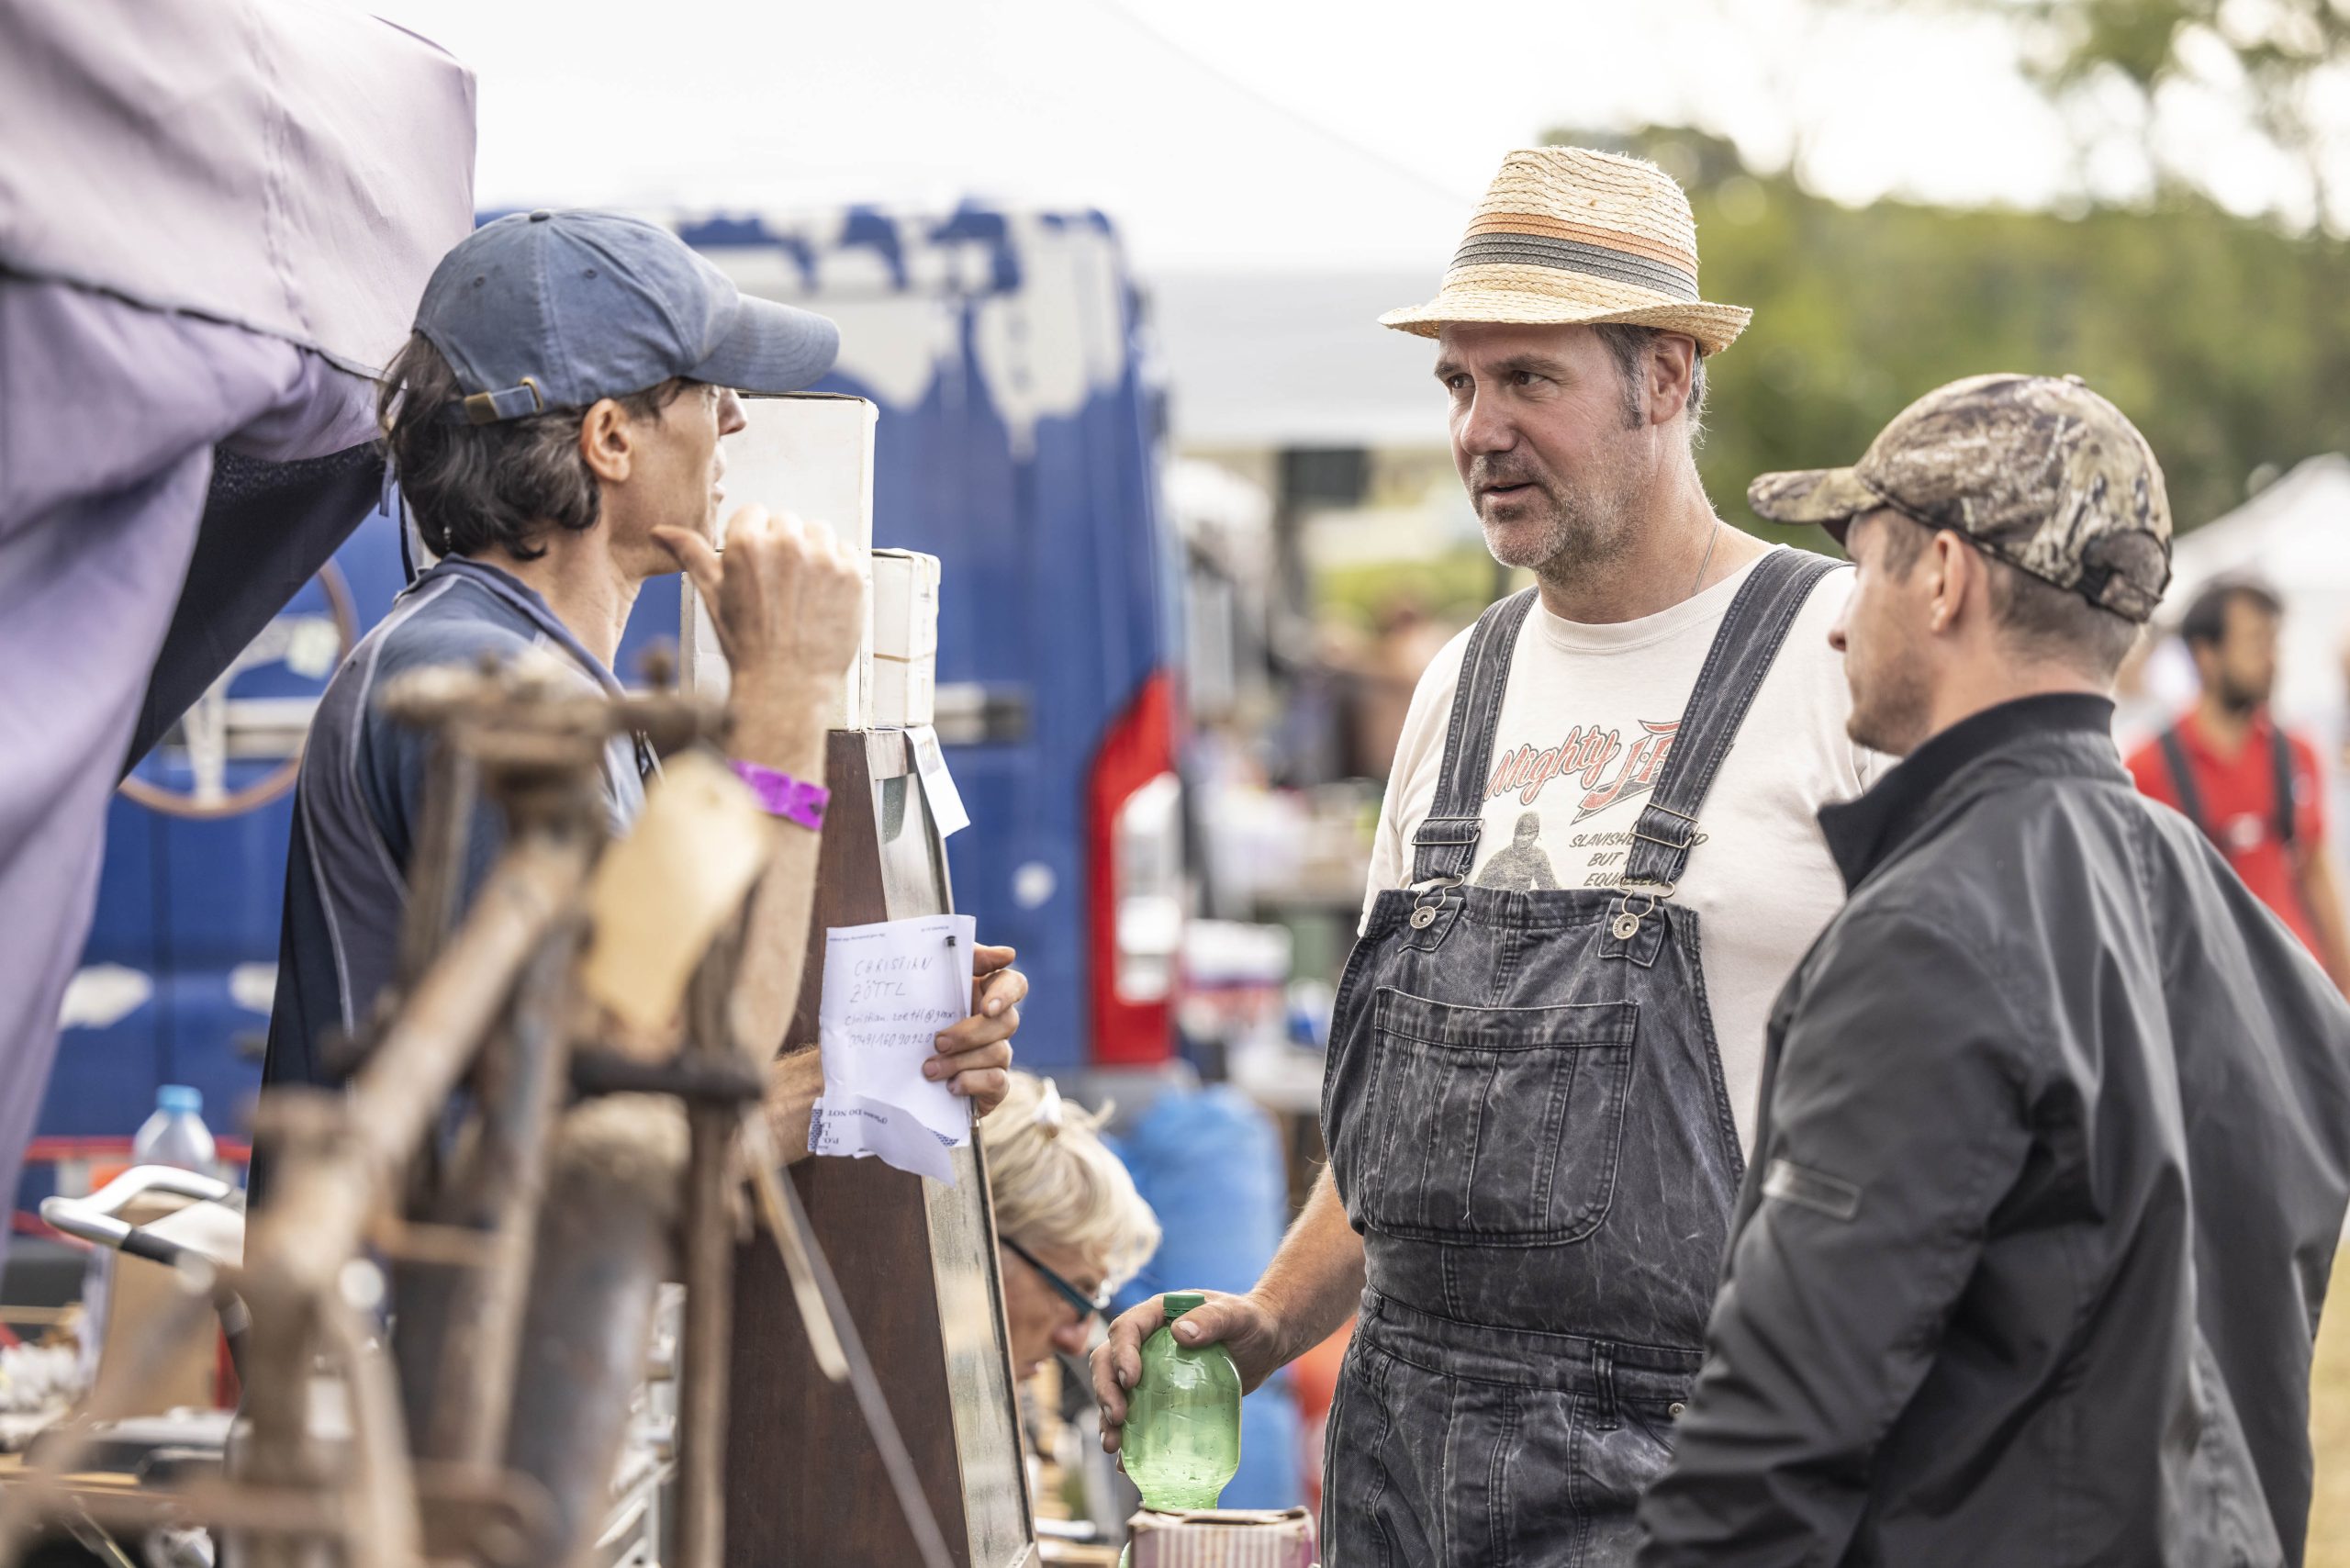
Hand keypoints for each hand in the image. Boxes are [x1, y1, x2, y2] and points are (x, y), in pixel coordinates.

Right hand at [655, 506, 863, 696]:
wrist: (786, 684)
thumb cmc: (746, 643)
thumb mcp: (712, 595)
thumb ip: (691, 554)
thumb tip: (662, 531)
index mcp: (747, 543)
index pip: (753, 514)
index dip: (753, 541)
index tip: (757, 568)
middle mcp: (787, 544)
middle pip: (786, 522)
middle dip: (782, 546)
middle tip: (778, 586)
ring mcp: (823, 558)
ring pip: (818, 532)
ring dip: (812, 552)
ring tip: (802, 590)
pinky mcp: (852, 574)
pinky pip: (847, 550)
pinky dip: (838, 567)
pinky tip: (823, 595)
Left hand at [925, 943, 1025, 1115]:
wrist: (897, 1067)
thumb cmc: (916, 1017)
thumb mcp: (930, 982)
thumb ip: (966, 960)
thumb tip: (1008, 954)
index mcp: (984, 993)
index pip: (1014, 984)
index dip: (1007, 994)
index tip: (987, 1007)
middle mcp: (997, 1023)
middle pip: (1008, 1022)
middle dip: (971, 1034)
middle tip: (939, 1042)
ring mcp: (997, 1055)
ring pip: (999, 1053)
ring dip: (961, 1062)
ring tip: (930, 1069)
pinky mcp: (993, 1086)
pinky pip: (998, 1083)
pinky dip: (973, 1083)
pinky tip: (950, 1086)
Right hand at [1091, 1289, 1288, 1452]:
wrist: (1264, 1344)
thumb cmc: (1251, 1323)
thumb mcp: (1236, 1317)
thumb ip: (1213, 1319)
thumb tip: (1181, 1333)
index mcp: (1157, 1315)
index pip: (1126, 1329)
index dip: (1121, 1354)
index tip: (1130, 1381)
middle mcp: (1147, 1340)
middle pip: (1108, 1360)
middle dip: (1106, 1389)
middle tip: (1117, 1417)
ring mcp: (1151, 1368)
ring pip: (1115, 1389)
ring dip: (1107, 1416)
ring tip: (1112, 1445)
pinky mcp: (1161, 1394)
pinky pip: (1136, 1413)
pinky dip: (1128, 1436)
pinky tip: (1126, 1460)